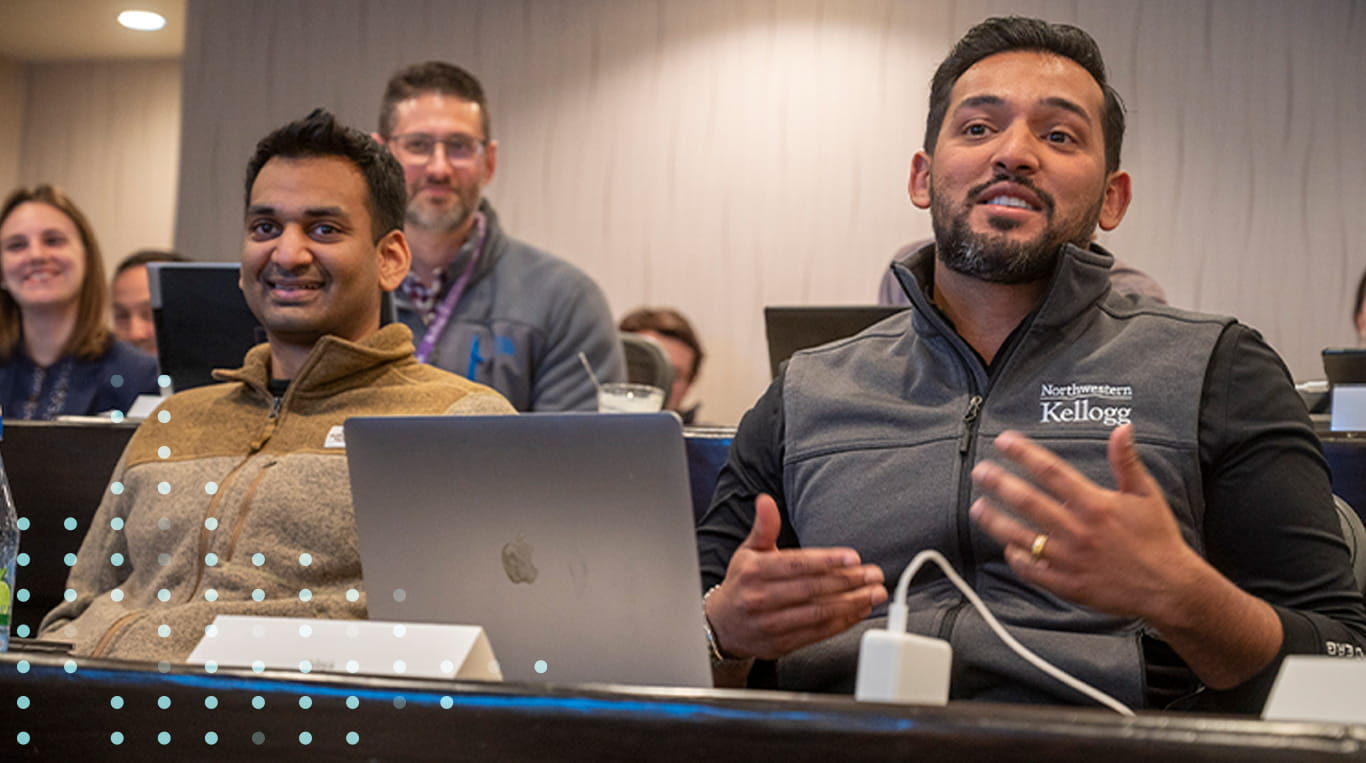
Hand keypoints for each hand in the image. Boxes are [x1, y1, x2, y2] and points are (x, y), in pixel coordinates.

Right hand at [706, 494, 887, 659]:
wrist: (723, 625)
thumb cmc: (742, 583)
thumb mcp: (748, 551)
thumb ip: (764, 527)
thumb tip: (765, 501)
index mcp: (754, 571)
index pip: (796, 564)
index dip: (827, 561)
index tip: (853, 558)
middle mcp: (761, 598)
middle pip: (812, 589)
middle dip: (848, 581)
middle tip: (874, 574)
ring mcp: (771, 624)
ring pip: (818, 613)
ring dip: (852, 603)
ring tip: (874, 593)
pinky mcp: (782, 644)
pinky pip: (818, 633)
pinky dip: (842, 622)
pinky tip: (859, 611)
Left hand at [968, 425, 1203, 621]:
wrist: (1169, 587)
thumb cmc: (1157, 538)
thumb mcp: (1145, 494)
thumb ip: (1126, 461)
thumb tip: (1122, 428)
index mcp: (1095, 504)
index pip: (1050, 471)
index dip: (1023, 454)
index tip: (1004, 441)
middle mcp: (1077, 530)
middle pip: (1027, 501)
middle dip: (999, 483)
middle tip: (980, 471)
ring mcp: (1069, 559)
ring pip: (1021, 536)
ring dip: (995, 521)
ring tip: (977, 507)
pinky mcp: (1067, 584)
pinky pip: (1032, 569)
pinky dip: (1016, 557)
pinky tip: (1007, 546)